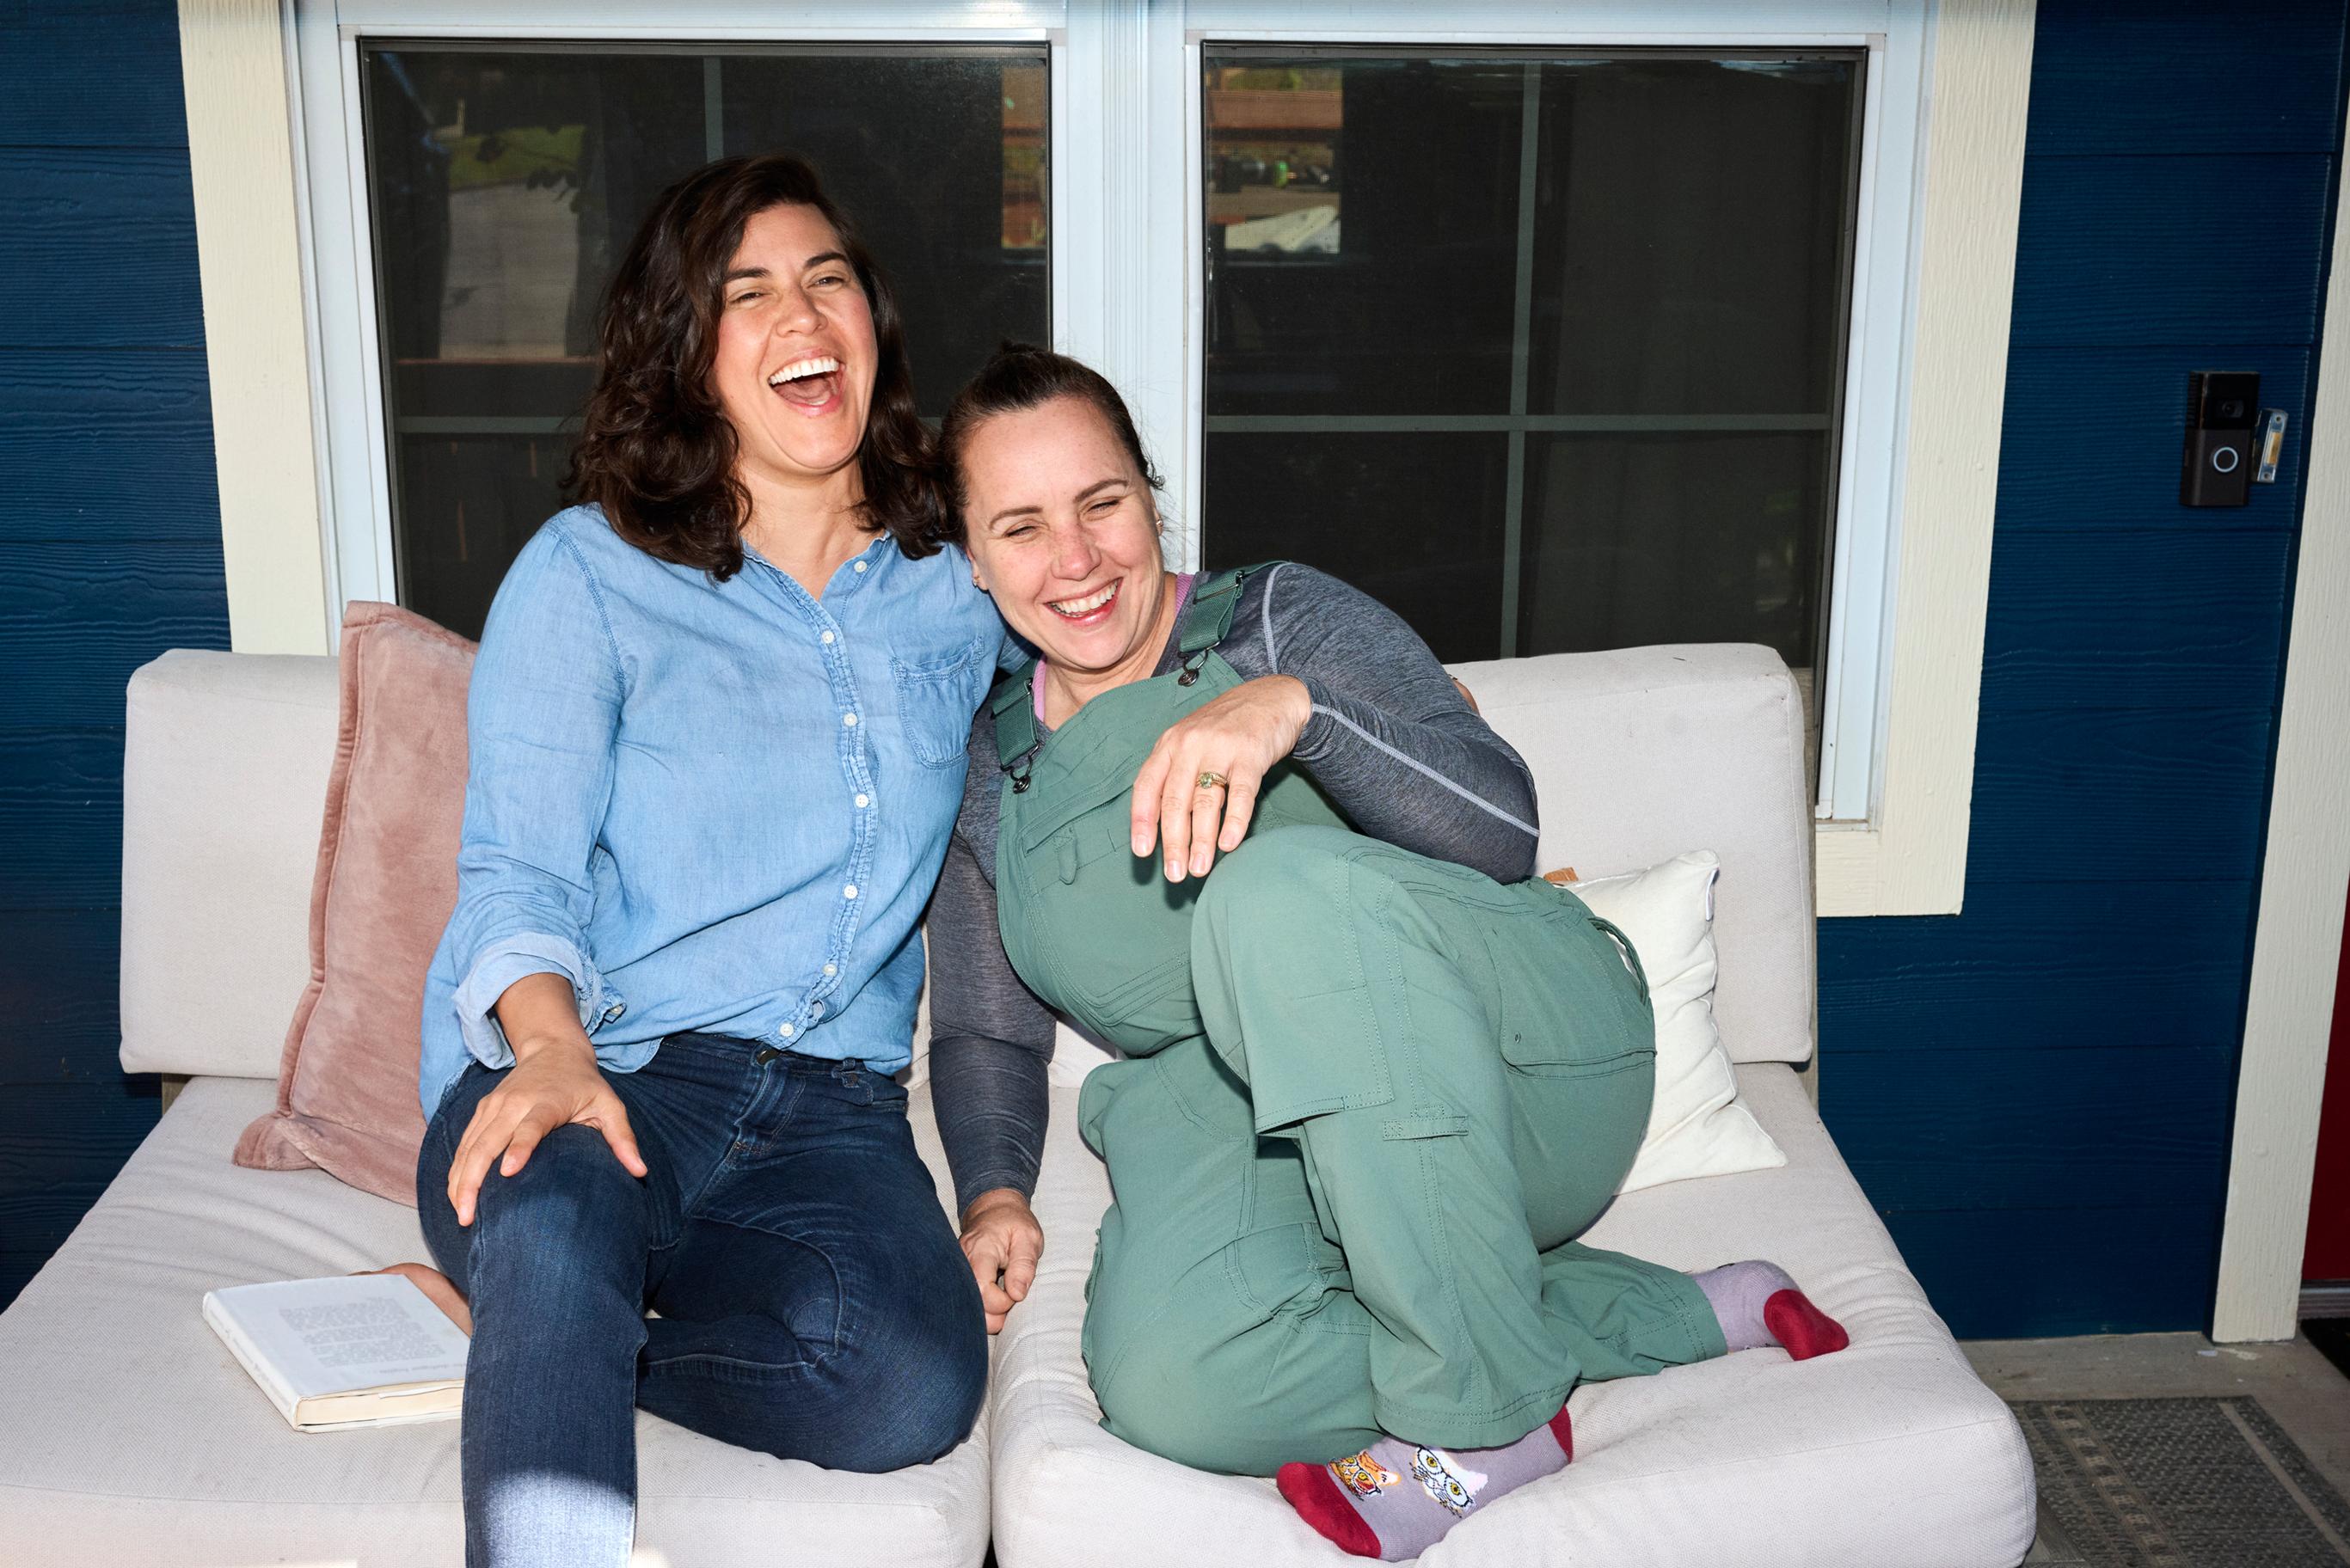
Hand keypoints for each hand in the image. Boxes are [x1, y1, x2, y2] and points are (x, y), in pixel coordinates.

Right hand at [446, 975, 647, 1225]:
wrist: (553, 1049)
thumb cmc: (585, 1085)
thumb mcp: (610, 1105)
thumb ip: (622, 1138)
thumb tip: (640, 1172)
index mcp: (547, 1102)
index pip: (531, 1127)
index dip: (519, 1148)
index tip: (507, 1173)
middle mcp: (514, 1103)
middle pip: (487, 1142)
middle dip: (473, 1179)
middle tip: (468, 1215)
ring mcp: (493, 1106)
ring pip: (469, 1146)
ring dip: (459, 1180)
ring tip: (459, 1214)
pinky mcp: (481, 1110)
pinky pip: (463, 1144)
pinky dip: (457, 1170)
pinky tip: (455, 1196)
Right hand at [959, 1187, 1043, 1333]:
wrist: (994, 1209)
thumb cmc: (1013, 1222)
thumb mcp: (1029, 1238)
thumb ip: (1024, 1265)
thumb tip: (1017, 1294)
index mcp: (980, 1250)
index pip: (982, 1291)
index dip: (1003, 1302)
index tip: (1016, 1292)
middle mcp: (961, 1262)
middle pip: (969, 1305)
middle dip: (993, 1314)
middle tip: (1010, 1297)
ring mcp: (956, 1270)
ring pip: (964, 1307)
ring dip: (986, 1311)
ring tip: (1002, 1295)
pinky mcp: (957, 1276)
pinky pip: (965, 1300)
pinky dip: (980, 1304)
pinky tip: (991, 1295)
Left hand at [1129, 674, 1311, 881]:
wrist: (1271, 696)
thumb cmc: (1227, 728)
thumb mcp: (1191, 742)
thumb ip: (1176, 774)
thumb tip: (1164, 826)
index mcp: (1169, 744)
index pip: (1146, 787)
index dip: (1142, 821)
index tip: (1142, 853)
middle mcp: (1189, 744)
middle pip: (1175, 800)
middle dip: (1173, 841)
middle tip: (1174, 875)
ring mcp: (1220, 747)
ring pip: (1205, 800)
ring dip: (1201, 839)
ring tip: (1199, 868)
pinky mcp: (1251, 752)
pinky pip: (1241, 792)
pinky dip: (1234, 820)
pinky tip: (1229, 843)